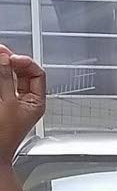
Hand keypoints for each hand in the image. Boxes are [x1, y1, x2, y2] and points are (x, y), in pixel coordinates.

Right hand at [0, 45, 45, 164]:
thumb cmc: (5, 137)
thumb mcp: (7, 103)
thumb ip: (5, 79)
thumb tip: (5, 58)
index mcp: (36, 102)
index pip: (37, 73)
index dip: (25, 62)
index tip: (12, 58)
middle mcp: (27, 100)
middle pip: (22, 72)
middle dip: (11, 60)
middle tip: (0, 53)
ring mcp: (14, 101)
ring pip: (11, 76)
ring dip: (3, 66)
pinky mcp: (3, 102)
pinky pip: (3, 84)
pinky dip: (0, 76)